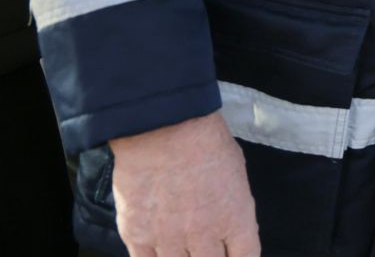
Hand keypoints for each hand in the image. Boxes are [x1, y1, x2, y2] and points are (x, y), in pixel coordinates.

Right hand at [109, 112, 259, 256]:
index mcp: (236, 219)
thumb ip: (234, 205)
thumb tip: (231, 223)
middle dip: (210, 256)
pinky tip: (158, 251)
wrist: (163, 130)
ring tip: (182, 244)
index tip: (233, 252)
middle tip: (204, 247)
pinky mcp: (137, 237)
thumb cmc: (206, 142)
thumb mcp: (237, 172)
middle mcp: (205, 236)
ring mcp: (170, 240)